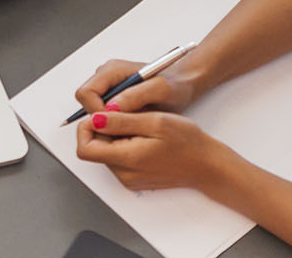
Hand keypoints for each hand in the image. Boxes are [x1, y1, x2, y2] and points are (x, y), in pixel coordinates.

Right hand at [73, 57, 199, 116]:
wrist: (184, 84)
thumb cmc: (175, 84)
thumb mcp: (161, 89)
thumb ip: (136, 95)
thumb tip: (112, 107)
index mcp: (112, 70)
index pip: (86, 93)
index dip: (96, 112)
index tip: (113, 124)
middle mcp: (107, 77)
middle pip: (87, 103)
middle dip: (101, 119)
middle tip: (123, 128)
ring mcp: (110, 88)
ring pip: (95, 111)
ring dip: (109, 122)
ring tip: (131, 126)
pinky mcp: (115, 98)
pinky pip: (105, 114)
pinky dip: (115, 124)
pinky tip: (132, 126)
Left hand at [74, 109, 228, 192]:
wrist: (207, 166)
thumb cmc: (187, 142)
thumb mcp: (154, 122)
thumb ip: (121, 121)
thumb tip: (94, 119)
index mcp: (126, 159)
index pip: (84, 148)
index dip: (86, 127)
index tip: (100, 113)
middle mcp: (124, 174)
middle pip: (94, 149)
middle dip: (102, 129)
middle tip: (125, 116)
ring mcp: (129, 178)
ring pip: (105, 152)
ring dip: (114, 136)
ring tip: (138, 125)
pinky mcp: (134, 178)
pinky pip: (118, 159)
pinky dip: (123, 144)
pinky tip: (142, 136)